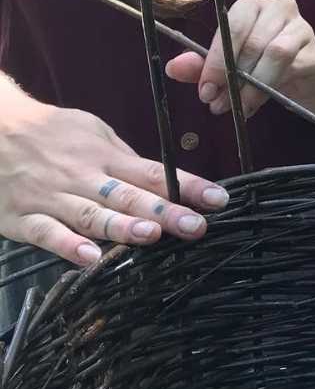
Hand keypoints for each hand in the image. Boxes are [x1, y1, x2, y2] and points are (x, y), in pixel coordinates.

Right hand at [0, 98, 227, 266]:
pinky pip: (46, 233)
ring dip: (121, 226)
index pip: (153, 172)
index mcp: (103, 154)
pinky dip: (66, 245)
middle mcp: (82, 175)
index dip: (187, 186)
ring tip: (151, 235)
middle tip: (196, 226)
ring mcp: (51, 197)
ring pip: (91, 214)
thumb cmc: (48, 133)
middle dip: (165, 211)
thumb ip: (122, 158)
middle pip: (128, 195)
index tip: (218, 199)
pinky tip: (88, 258)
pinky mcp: (22, 217)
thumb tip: (161, 180)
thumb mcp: (90, 130)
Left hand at [166, 0, 314, 118]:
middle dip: (232, 77)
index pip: (232, 27)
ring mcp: (301, 27)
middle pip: (252, 41)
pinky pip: (292, 68)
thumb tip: (173, 68)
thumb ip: (202, 64)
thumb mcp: (228, 63)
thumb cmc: (262, 61)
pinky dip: (270, 89)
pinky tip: (255, 106)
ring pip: (274, 53)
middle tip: (218, 104)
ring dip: (252, 85)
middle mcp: (278, 7)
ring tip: (238, 107)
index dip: (216, 60)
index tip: (205, 90)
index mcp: (252, 5)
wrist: (306, 71)